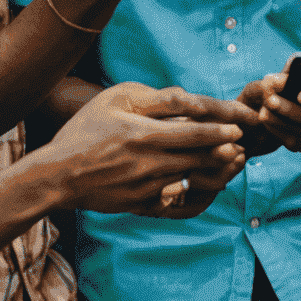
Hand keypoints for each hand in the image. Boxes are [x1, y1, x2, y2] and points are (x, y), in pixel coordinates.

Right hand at [46, 83, 246, 217]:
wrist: (58, 175)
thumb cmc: (86, 130)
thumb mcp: (115, 100)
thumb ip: (153, 97)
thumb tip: (187, 96)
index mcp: (145, 134)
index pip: (196, 131)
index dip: (222, 129)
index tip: (238, 126)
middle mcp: (150, 163)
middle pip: (202, 157)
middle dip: (227, 150)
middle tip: (242, 143)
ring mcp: (147, 186)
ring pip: (194, 178)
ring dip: (217, 170)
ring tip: (232, 161)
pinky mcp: (143, 204)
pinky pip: (179, 200)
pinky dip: (197, 190)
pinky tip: (207, 182)